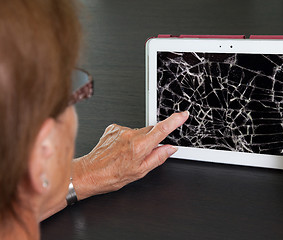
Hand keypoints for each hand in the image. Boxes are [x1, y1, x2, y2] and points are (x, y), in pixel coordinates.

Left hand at [72, 111, 188, 198]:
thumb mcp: (140, 172)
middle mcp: (131, 135)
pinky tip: (120, 150)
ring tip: (127, 155)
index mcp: (140, 146)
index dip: (175, 120)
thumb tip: (170, 149)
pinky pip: (127, 131)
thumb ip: (158, 158)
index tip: (183, 115)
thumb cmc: (112, 175)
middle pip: (150, 131)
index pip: (162, 130)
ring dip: (138, 140)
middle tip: (143, 154)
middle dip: (151, 140)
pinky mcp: (113, 128)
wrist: (89, 173)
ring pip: (138, 131)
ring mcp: (121, 130)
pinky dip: (127, 139)